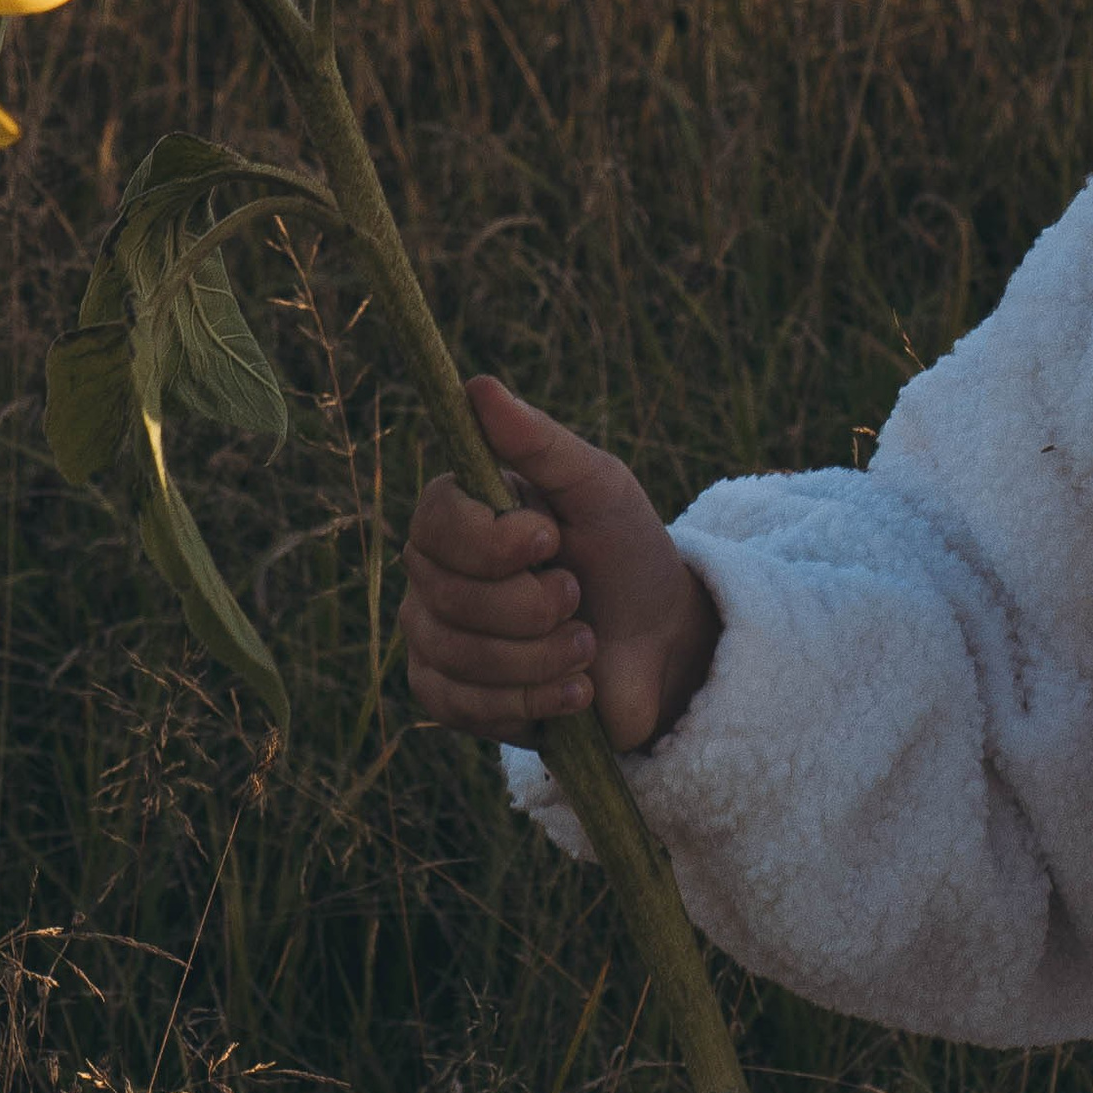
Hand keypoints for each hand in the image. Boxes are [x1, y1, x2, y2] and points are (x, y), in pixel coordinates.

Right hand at [399, 375, 718, 754]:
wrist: (659, 648)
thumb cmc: (625, 555)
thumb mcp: (598, 488)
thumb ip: (539, 441)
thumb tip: (476, 385)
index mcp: (460, 510)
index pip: (435, 521)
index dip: (495, 542)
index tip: (552, 538)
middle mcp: (432, 570)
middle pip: (450, 597)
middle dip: (536, 608)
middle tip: (578, 597)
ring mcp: (434, 634)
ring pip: (460, 656)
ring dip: (545, 657)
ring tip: (585, 646)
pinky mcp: (449, 696)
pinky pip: (463, 707)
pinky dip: (533, 701)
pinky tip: (572, 690)